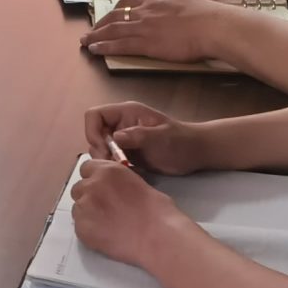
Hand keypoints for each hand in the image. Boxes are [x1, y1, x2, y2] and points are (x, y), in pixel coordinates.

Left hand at [71, 159, 190, 266]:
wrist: (157, 236)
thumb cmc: (157, 210)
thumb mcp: (138, 182)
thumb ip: (119, 182)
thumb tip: (114, 188)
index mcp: (107, 170)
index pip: (86, 168)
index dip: (94, 178)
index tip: (102, 188)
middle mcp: (91, 185)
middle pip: (78, 188)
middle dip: (89, 196)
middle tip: (104, 208)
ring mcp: (84, 207)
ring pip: (77, 208)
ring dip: (88, 213)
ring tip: (106, 224)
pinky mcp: (81, 228)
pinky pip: (79, 226)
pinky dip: (89, 229)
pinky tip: (105, 235)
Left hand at [82, 0, 237, 64]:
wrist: (212, 25)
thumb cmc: (208, 16)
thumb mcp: (188, 1)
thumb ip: (176, 5)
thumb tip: (178, 9)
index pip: (129, 1)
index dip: (117, 8)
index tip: (111, 14)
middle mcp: (146, 10)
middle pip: (116, 14)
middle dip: (101, 22)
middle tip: (93, 30)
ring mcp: (144, 26)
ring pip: (113, 29)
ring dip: (96, 35)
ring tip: (86, 41)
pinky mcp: (146, 43)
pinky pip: (118, 44)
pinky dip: (103, 46)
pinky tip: (94, 49)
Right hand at [84, 101, 208, 175]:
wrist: (196, 152)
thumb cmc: (180, 141)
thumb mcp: (161, 138)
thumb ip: (139, 135)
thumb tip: (115, 137)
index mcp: (126, 113)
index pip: (95, 115)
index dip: (92, 131)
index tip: (104, 150)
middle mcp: (121, 124)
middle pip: (94, 133)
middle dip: (99, 150)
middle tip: (114, 165)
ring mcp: (124, 139)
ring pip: (101, 148)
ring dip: (106, 161)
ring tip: (121, 171)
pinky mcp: (128, 153)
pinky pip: (111, 159)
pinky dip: (114, 168)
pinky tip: (126, 174)